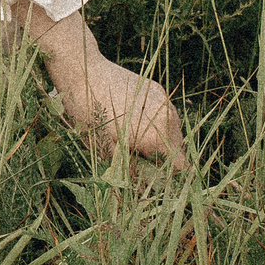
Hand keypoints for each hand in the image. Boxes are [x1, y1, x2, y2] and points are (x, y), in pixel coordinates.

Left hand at [50, 51, 189, 171]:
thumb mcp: (103, 151)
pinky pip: (164, 114)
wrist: (83, 72)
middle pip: (178, 149)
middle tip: (139, 159)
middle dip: (163, 158)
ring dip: (160, 139)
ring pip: (172, 131)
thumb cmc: (89, 115)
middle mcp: (168, 119)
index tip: (155, 178)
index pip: (181, 167)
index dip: (170, 176)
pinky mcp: (158, 89)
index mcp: (157, 137)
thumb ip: (126, 172)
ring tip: (134, 138)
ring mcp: (165, 101)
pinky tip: (133, 120)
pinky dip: (155, 122)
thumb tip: (136, 192)